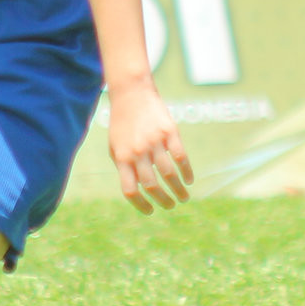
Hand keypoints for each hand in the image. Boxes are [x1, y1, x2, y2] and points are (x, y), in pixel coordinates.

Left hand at [107, 82, 192, 213]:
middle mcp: (137, 152)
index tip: (150, 211)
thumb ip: (124, 167)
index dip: (140, 204)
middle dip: (163, 200)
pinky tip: (189, 180)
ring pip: (169, 174)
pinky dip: (187, 172)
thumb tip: (138, 190)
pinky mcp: (170, 132)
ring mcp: (154, 142)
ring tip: (183, 198)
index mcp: (122, 158)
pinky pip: (180, 157)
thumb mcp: (115, 146)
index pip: (130, 190)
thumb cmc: (122, 123)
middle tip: (171, 206)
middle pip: (152, 185)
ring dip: (178, 190)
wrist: (131, 94)